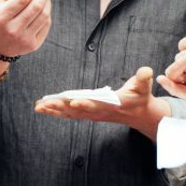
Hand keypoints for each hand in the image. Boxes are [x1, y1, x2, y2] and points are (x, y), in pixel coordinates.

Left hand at [34, 67, 171, 139]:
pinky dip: (55, 111)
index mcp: (113, 105)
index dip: (87, 104)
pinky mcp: (87, 114)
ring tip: (39, 106)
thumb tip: (146, 70)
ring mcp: (92, 115)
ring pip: (71, 114)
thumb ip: (143, 78)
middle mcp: (100, 112)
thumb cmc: (139, 97)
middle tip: (47, 103)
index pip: (98, 105)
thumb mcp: (143, 86)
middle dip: (63, 107)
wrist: (139, 114)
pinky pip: (69, 114)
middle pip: (79, 111)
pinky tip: (42, 108)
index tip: (76, 102)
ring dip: (55, 110)